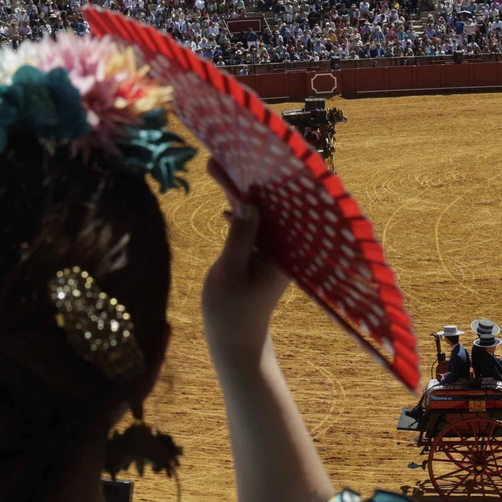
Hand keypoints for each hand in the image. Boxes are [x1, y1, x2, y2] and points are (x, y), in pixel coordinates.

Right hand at [202, 161, 289, 370]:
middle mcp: (285, 247)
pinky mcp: (262, 257)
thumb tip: (249, 200)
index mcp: (285, 250)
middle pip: (268, 204)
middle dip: (246, 179)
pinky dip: (239, 214)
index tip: (241, 157)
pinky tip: (227, 202)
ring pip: (259, 213)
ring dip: (239, 192)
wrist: (235, 345)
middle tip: (219, 156)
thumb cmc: (231, 313)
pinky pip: (253, 227)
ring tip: (216, 167)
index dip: (255, 180)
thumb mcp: (230, 271)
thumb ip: (241, 235)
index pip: (274, 206)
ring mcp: (274, 251)